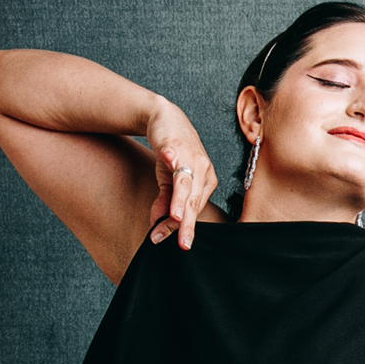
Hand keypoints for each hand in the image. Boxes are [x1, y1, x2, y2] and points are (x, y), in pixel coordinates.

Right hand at [145, 99, 217, 250]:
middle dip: (187, 224)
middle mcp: (203, 170)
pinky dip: (171, 158)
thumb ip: (165, 203)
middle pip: (194, 201)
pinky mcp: (175, 144)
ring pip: (186, 183)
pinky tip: (168, 161)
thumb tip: (158, 227)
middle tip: (183, 243)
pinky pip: (174, 154)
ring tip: (176, 216)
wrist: (165, 118)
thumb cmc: (173, 153)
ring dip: (180, 200)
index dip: (183, 227)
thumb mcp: (168, 181)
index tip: (175, 245)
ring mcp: (190, 156)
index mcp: (206, 182)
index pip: (195, 210)